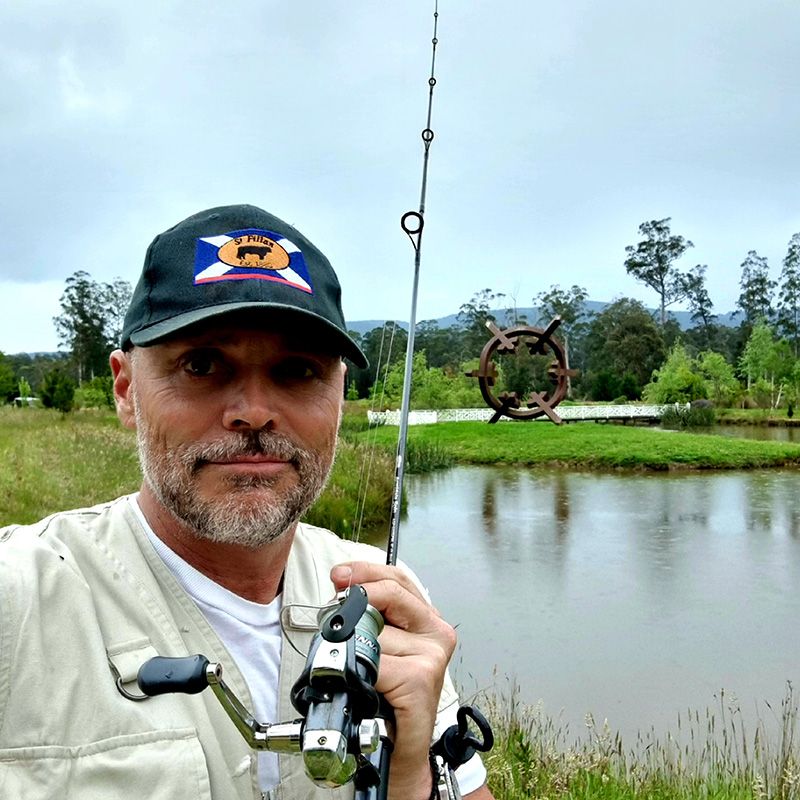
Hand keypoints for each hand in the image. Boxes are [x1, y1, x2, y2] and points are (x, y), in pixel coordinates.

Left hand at [330, 561, 456, 799]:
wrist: (400, 752)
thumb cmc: (388, 699)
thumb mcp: (381, 648)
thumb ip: (370, 617)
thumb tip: (342, 591)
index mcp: (427, 620)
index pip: (398, 579)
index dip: (366, 571)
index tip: (340, 574)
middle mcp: (437, 632)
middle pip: (390, 593)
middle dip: (357, 599)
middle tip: (334, 611)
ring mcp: (432, 655)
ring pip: (374, 633)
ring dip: (355, 654)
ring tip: (361, 677)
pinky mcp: (421, 678)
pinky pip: (374, 663)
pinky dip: (361, 676)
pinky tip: (368, 690)